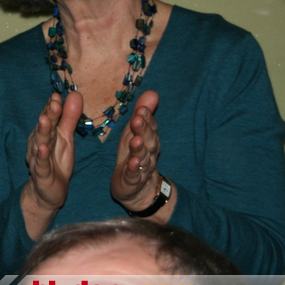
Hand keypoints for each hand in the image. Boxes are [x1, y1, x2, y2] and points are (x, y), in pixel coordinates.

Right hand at [22, 91, 81, 238]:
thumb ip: (69, 118)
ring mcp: (38, 159)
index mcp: (47, 134)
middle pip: (45, 128)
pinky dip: (41, 157)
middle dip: (49, 115)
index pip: (49, 116)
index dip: (53, 106)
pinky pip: (41, 165)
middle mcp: (39, 143)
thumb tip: (75, 93)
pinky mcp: (41, 175)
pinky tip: (42, 148)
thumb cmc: (56, 162)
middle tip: (55, 103)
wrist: (47, 193)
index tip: (58, 94)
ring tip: (45, 120)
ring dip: (42, 132)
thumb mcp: (66, 139)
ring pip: (39, 143)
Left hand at [111, 90, 171, 218]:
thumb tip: (152, 92)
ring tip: (135, 140)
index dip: (147, 118)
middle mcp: (148, 153)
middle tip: (138, 119)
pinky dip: (133, 169)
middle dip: (144, 130)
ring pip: (143, 157)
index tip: (142, 108)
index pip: (150, 127)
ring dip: (139, 148)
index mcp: (147, 140)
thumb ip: (144, 115)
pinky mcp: (132, 182)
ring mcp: (141, 168)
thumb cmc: (134, 156)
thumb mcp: (135, 133)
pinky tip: (132, 163)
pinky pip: (134, 175)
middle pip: (149, 141)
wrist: (138, 191)